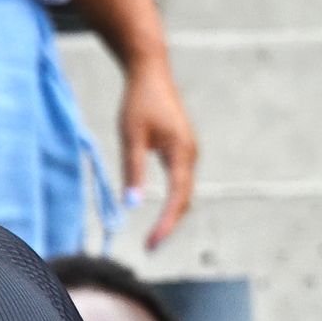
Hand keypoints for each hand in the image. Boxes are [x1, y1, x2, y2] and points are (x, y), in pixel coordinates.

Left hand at [116, 51, 198, 243]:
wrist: (150, 73)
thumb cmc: (138, 101)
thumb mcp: (130, 137)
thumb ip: (132, 170)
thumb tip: (131, 205)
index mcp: (181, 152)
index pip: (176, 197)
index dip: (166, 223)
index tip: (152, 244)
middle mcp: (190, 154)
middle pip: (184, 199)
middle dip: (169, 225)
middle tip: (150, 247)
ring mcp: (188, 152)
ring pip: (184, 192)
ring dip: (172, 214)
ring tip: (154, 236)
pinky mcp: (182, 150)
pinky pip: (180, 182)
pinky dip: (172, 200)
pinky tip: (161, 214)